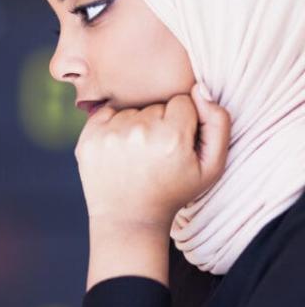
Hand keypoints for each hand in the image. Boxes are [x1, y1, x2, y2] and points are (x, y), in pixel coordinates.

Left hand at [75, 82, 230, 231]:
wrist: (129, 218)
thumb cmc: (174, 191)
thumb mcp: (212, 166)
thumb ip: (218, 122)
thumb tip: (201, 88)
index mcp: (172, 136)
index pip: (183, 102)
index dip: (183, 123)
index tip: (177, 144)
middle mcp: (139, 132)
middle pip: (156, 105)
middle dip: (160, 124)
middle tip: (156, 154)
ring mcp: (110, 135)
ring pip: (132, 110)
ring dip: (136, 126)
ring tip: (138, 155)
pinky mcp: (88, 138)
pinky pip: (107, 114)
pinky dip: (113, 126)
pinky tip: (119, 150)